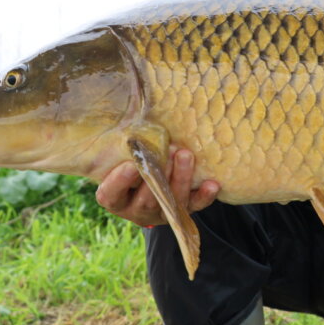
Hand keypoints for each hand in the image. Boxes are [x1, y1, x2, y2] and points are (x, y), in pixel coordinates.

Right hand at [95, 147, 219, 226]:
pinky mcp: (182, 214)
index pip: (110, 194)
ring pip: (170, 203)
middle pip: (145, 200)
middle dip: (158, 177)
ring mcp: (160, 214)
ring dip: (181, 179)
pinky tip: (212, 184)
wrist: (152, 185)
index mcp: (116, 198)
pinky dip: (204, 196)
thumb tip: (132, 110)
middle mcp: (136, 210)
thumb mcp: (124, 157)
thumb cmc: (134, 162)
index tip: (131, 164)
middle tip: (168, 154)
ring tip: (186, 156)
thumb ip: (126, 147)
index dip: (119, 182)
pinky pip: (195, 207)